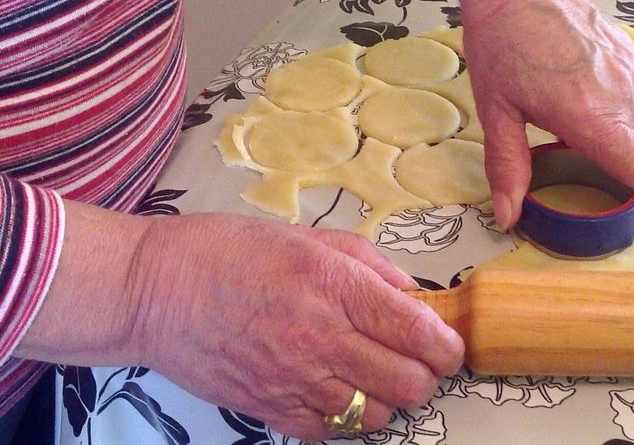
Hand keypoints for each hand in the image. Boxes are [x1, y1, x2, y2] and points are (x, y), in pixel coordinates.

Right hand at [127, 214, 461, 439]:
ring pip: (376, 415)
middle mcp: (321, 339)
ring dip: (387, 398)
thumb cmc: (230, 252)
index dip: (448, 346)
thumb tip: (412, 293)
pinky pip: (330, 432)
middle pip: (409, 384)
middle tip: (416, 360)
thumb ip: (370, 265)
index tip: (449, 345)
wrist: (153, 290)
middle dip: (426, 375)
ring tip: (374, 375)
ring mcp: (293, 380)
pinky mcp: (268, 409)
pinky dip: (344, 418)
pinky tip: (335, 391)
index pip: (419, 332)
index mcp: (335, 287)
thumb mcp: (309, 238)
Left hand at [425, 0, 633, 228]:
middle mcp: (619, 95)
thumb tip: (508, 217)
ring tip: (574, 118)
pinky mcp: (629, 53)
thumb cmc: (500, 44)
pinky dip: (615, 102)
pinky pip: (633, 93)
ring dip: (618, 131)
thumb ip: (507, 167)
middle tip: (584, 160)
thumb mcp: (495, 112)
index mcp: (589, 116)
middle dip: (626, 164)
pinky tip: (579, 87)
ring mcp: (629, 70)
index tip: (617, 194)